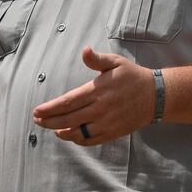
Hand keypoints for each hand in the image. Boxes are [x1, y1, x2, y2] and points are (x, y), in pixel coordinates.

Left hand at [32, 46, 155, 145]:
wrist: (155, 96)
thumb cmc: (132, 77)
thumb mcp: (116, 62)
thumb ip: (97, 59)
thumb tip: (84, 51)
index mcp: (98, 91)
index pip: (68, 102)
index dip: (50, 109)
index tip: (36, 112)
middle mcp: (100, 109)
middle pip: (68, 119)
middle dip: (49, 121)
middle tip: (37, 120)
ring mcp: (107, 123)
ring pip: (78, 132)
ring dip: (61, 132)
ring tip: (52, 128)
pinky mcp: (113, 133)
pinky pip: (90, 140)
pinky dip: (77, 140)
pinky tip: (69, 134)